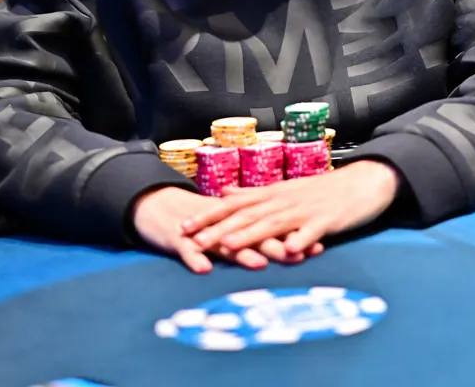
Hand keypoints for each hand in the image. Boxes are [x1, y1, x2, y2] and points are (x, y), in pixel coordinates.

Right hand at [131, 186, 315, 272]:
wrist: (156, 205)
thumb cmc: (198, 220)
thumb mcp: (228, 225)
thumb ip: (254, 232)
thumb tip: (288, 242)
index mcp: (238, 221)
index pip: (270, 228)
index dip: (293, 236)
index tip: (318, 245)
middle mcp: (223, 224)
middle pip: (252, 234)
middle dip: (275, 244)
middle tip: (299, 255)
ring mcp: (199, 232)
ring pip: (221, 242)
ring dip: (240, 252)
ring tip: (259, 263)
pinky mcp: (177, 239)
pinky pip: (185, 250)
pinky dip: (194, 258)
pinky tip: (203, 269)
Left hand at [181, 160, 400, 255]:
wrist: (362, 182)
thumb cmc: (321, 190)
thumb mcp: (283, 189)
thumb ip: (254, 194)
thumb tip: (224, 192)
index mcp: (271, 194)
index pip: (234, 205)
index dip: (208, 215)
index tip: (183, 227)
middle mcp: (283, 200)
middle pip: (247, 215)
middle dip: (219, 229)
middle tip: (193, 242)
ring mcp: (304, 210)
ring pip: (273, 223)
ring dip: (250, 235)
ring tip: (228, 246)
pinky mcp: (327, 220)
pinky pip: (312, 231)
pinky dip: (301, 240)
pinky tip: (290, 252)